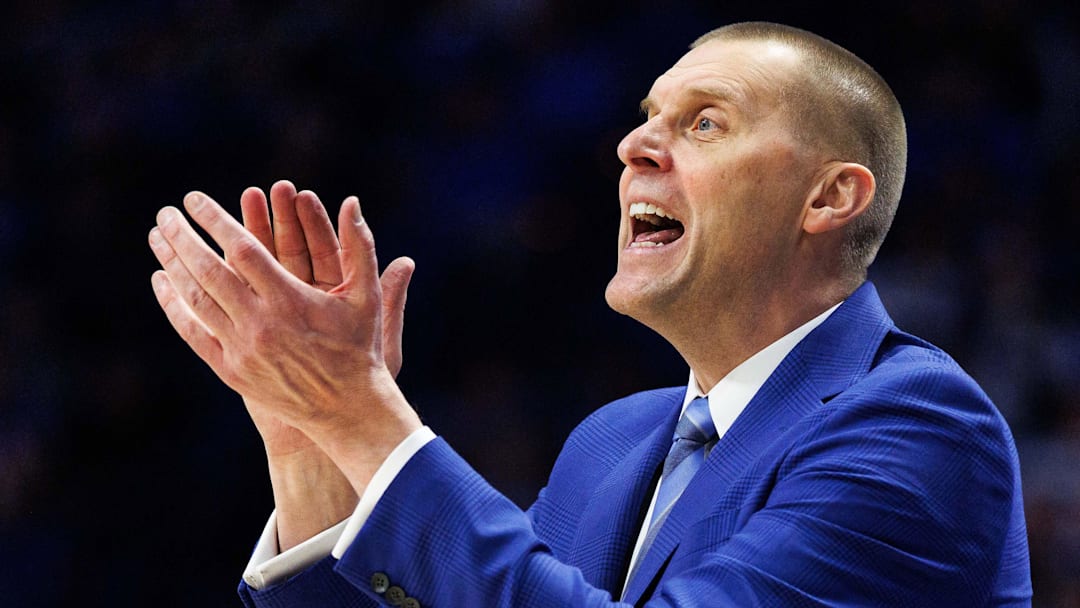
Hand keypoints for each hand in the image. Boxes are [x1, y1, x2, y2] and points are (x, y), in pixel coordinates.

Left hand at [149, 189, 420, 499]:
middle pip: (208, 271)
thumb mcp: (366, 296)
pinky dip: (174, 305)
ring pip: (196, 300)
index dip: (216, 221)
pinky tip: (162, 282)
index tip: (194, 199)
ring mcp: (242, 349)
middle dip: (183, 238)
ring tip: (157, 237)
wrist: (345, 410)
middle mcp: (261, 324)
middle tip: (165, 212)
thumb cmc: (359, 347)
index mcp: (291, 301)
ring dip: (172, 265)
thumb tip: (353, 201)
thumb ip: (360, 247)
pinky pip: (193, 332)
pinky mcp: (231, 370)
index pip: (243, 250)